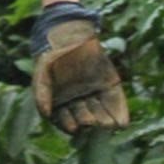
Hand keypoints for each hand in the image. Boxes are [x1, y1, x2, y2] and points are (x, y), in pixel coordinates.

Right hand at [31, 18, 128, 133]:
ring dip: (105, 121)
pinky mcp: (110, 88)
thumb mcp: (43, 74)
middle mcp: (81, 104)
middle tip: (91, 121)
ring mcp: (96, 96)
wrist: (70, 35)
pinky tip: (122, 123)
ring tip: (108, 125)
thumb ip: (42, 93)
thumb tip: (46, 114)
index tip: (74, 128)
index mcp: (63, 105)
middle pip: (86, 119)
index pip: (67, 121)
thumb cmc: (53, 57)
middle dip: (89, 121)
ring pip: (102, 114)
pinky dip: (120, 113)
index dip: (70, 125)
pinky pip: (116, 103)